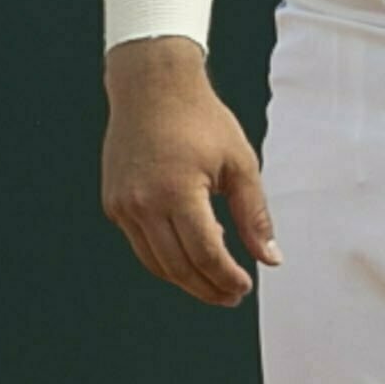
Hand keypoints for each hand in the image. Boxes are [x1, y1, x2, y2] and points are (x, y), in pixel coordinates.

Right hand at [102, 38, 279, 308]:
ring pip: (156, 263)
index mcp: (177, 192)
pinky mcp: (114, 204)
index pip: (206, 254)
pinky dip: (166, 258)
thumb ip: (254, 216)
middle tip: (233, 295)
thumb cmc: (200, 119)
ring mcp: (123, 206)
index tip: (245, 287)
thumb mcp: (241, 164)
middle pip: (178, 267)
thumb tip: (270, 258)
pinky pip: (141, 245)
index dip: (227, 278)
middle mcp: (143, 203)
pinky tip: (190, 256)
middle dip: (208, 288)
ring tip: (215, 283)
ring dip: (186, 280)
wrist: (152, 87)